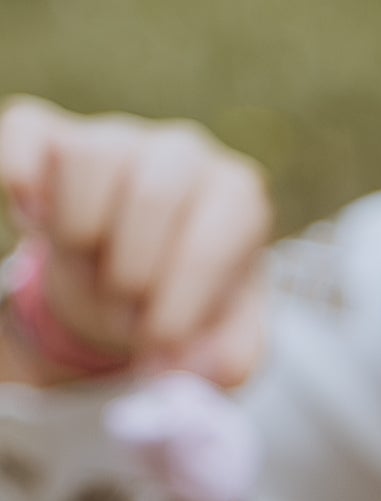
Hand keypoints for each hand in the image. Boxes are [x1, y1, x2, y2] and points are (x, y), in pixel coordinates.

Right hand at [0, 97, 270, 385]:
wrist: (135, 283)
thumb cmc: (184, 307)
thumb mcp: (220, 344)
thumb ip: (223, 363)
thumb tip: (194, 367)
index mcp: (236, 197)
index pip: (209, 241)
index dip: (176, 303)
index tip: (159, 342)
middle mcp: (182, 152)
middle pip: (151, 196)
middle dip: (127, 275)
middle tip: (124, 308)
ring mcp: (115, 135)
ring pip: (86, 159)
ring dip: (77, 236)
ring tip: (92, 265)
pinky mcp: (51, 133)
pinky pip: (25, 137)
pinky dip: (23, 187)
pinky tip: (38, 222)